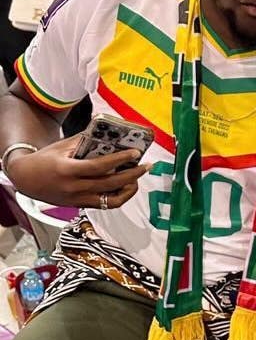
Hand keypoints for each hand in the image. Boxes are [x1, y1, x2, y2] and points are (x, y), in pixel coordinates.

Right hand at [5, 134, 146, 208]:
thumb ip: (86, 141)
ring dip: (129, 189)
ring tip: (137, 177)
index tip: (136, 152)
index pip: (100, 167)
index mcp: (68, 171)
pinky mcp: (79, 205)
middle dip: (133, 175)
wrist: (25, 179)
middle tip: (146, 165)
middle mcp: (74, 188)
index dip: (120, 159)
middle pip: (110, 184)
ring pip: (111, 200)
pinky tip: (126, 186)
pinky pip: (105, 204)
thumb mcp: (63, 146)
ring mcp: (77, 199)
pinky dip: (118, 196)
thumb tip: (109, 134)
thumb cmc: (44, 160)